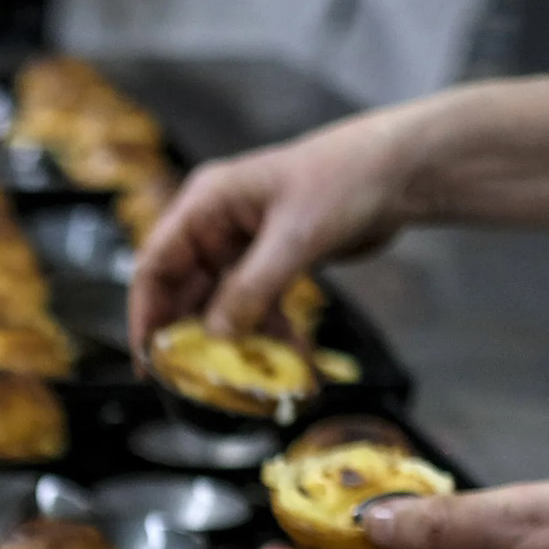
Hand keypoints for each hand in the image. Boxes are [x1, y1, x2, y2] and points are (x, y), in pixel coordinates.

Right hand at [127, 108, 427, 353]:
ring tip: (244, 377)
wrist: (403, 168)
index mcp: (206, 204)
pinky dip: (267, 330)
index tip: (149, 360)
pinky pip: (256, 303)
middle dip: (188, 334)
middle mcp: (216, 223)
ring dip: (233, 338)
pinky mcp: (272, 258)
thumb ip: (252, 288)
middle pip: (183, 288)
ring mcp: (244, 242)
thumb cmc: (346, 181)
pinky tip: (287, 359)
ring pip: (220, 301)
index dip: (146, 314)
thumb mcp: (296, 237)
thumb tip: (217, 337)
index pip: (154, 264)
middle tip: (191, 380)